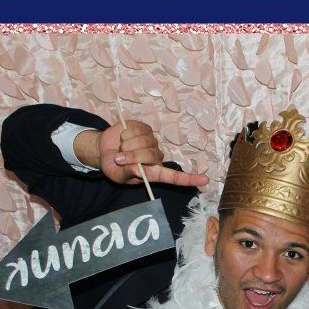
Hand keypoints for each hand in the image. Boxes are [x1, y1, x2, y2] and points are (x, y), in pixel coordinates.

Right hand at [74, 120, 206, 187]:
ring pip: (144, 141)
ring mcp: (151, 141)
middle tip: (119, 157)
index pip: (174, 177)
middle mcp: (155, 157)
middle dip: (132, 156)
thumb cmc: (112, 166)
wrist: (103, 150)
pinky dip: (126, 134)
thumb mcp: (117, 175)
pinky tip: (123, 137)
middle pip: (152, 155)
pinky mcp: (144, 128)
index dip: (189, 179)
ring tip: (120, 148)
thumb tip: (138, 169)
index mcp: (153, 173)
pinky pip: (137, 130)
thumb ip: (127, 173)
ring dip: (127, 144)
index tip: (204, 180)